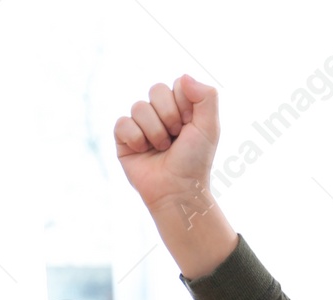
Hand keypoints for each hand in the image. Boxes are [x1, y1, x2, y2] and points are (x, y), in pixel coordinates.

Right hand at [114, 74, 219, 215]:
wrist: (177, 190)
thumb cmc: (195, 161)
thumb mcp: (209, 127)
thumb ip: (207, 97)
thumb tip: (184, 76)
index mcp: (181, 107)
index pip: (177, 84)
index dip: (183, 104)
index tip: (189, 125)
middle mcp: (160, 113)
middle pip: (156, 90)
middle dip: (169, 116)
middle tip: (175, 138)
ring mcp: (141, 125)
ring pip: (139, 107)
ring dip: (154, 131)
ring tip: (162, 149)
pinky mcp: (124, 139)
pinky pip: (122, 123)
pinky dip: (135, 138)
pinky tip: (143, 151)